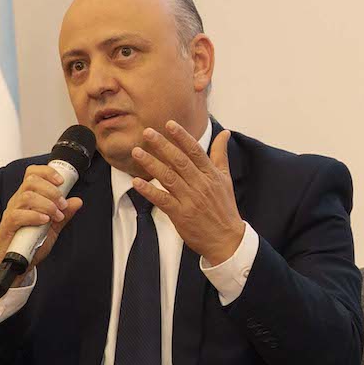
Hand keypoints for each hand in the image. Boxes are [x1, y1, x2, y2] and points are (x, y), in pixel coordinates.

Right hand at [0, 164, 83, 272]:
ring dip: (46, 204)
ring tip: (56, 215)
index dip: (47, 172)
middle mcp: (18, 201)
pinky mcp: (7, 225)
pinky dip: (34, 216)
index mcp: (28, 197)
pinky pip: (18, 215)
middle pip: (31, 181)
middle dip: (52, 190)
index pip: (32, 174)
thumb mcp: (52, 228)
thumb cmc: (30, 243)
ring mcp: (12, 212)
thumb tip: (77, 201)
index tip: (62, 181)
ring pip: (27, 196)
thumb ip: (64, 214)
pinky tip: (44, 221)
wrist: (17, 264)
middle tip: (62, 204)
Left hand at [131, 125, 245, 265]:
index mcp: (211, 174)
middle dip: (162, 145)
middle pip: (179, 161)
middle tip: (147, 132)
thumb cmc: (225, 208)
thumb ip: (220, 154)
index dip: (182, 137)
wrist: (227, 240)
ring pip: (168, 177)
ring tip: (137, 152)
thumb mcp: (226, 178)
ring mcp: (190, 200)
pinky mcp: (180, 214)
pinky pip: (162, 199)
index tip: (169, 124)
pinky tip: (136, 182)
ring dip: (151, 164)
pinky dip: (149, 190)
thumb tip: (225, 133)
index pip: (195, 151)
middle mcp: (200, 185)